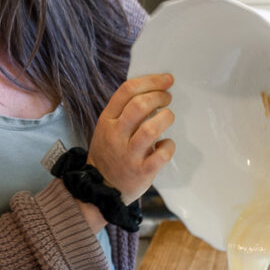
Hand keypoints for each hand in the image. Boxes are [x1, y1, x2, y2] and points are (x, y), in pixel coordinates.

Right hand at [87, 73, 175, 203]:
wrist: (100, 189)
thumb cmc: (109, 154)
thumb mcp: (107, 129)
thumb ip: (125, 112)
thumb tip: (154, 91)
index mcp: (107, 120)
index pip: (127, 91)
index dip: (150, 81)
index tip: (166, 80)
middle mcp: (116, 135)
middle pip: (140, 105)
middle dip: (160, 97)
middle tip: (167, 98)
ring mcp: (128, 154)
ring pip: (151, 128)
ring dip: (166, 118)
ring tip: (168, 118)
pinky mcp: (142, 172)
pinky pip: (162, 154)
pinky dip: (169, 146)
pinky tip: (166, 145)